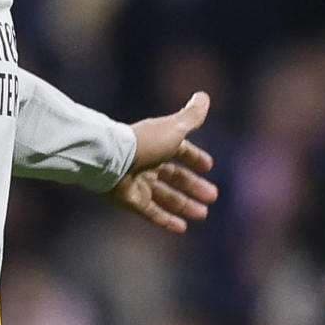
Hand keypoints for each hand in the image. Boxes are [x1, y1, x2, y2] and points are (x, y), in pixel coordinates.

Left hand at [110, 91, 217, 233]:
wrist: (111, 159)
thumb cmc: (146, 142)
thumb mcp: (174, 129)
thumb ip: (192, 116)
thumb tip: (204, 96)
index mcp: (158, 144)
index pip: (180, 151)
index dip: (195, 158)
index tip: (209, 167)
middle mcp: (148, 163)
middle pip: (174, 177)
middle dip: (193, 187)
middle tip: (212, 197)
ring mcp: (138, 183)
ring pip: (165, 196)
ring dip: (184, 205)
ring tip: (202, 214)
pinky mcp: (130, 201)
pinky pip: (151, 212)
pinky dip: (166, 220)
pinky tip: (182, 228)